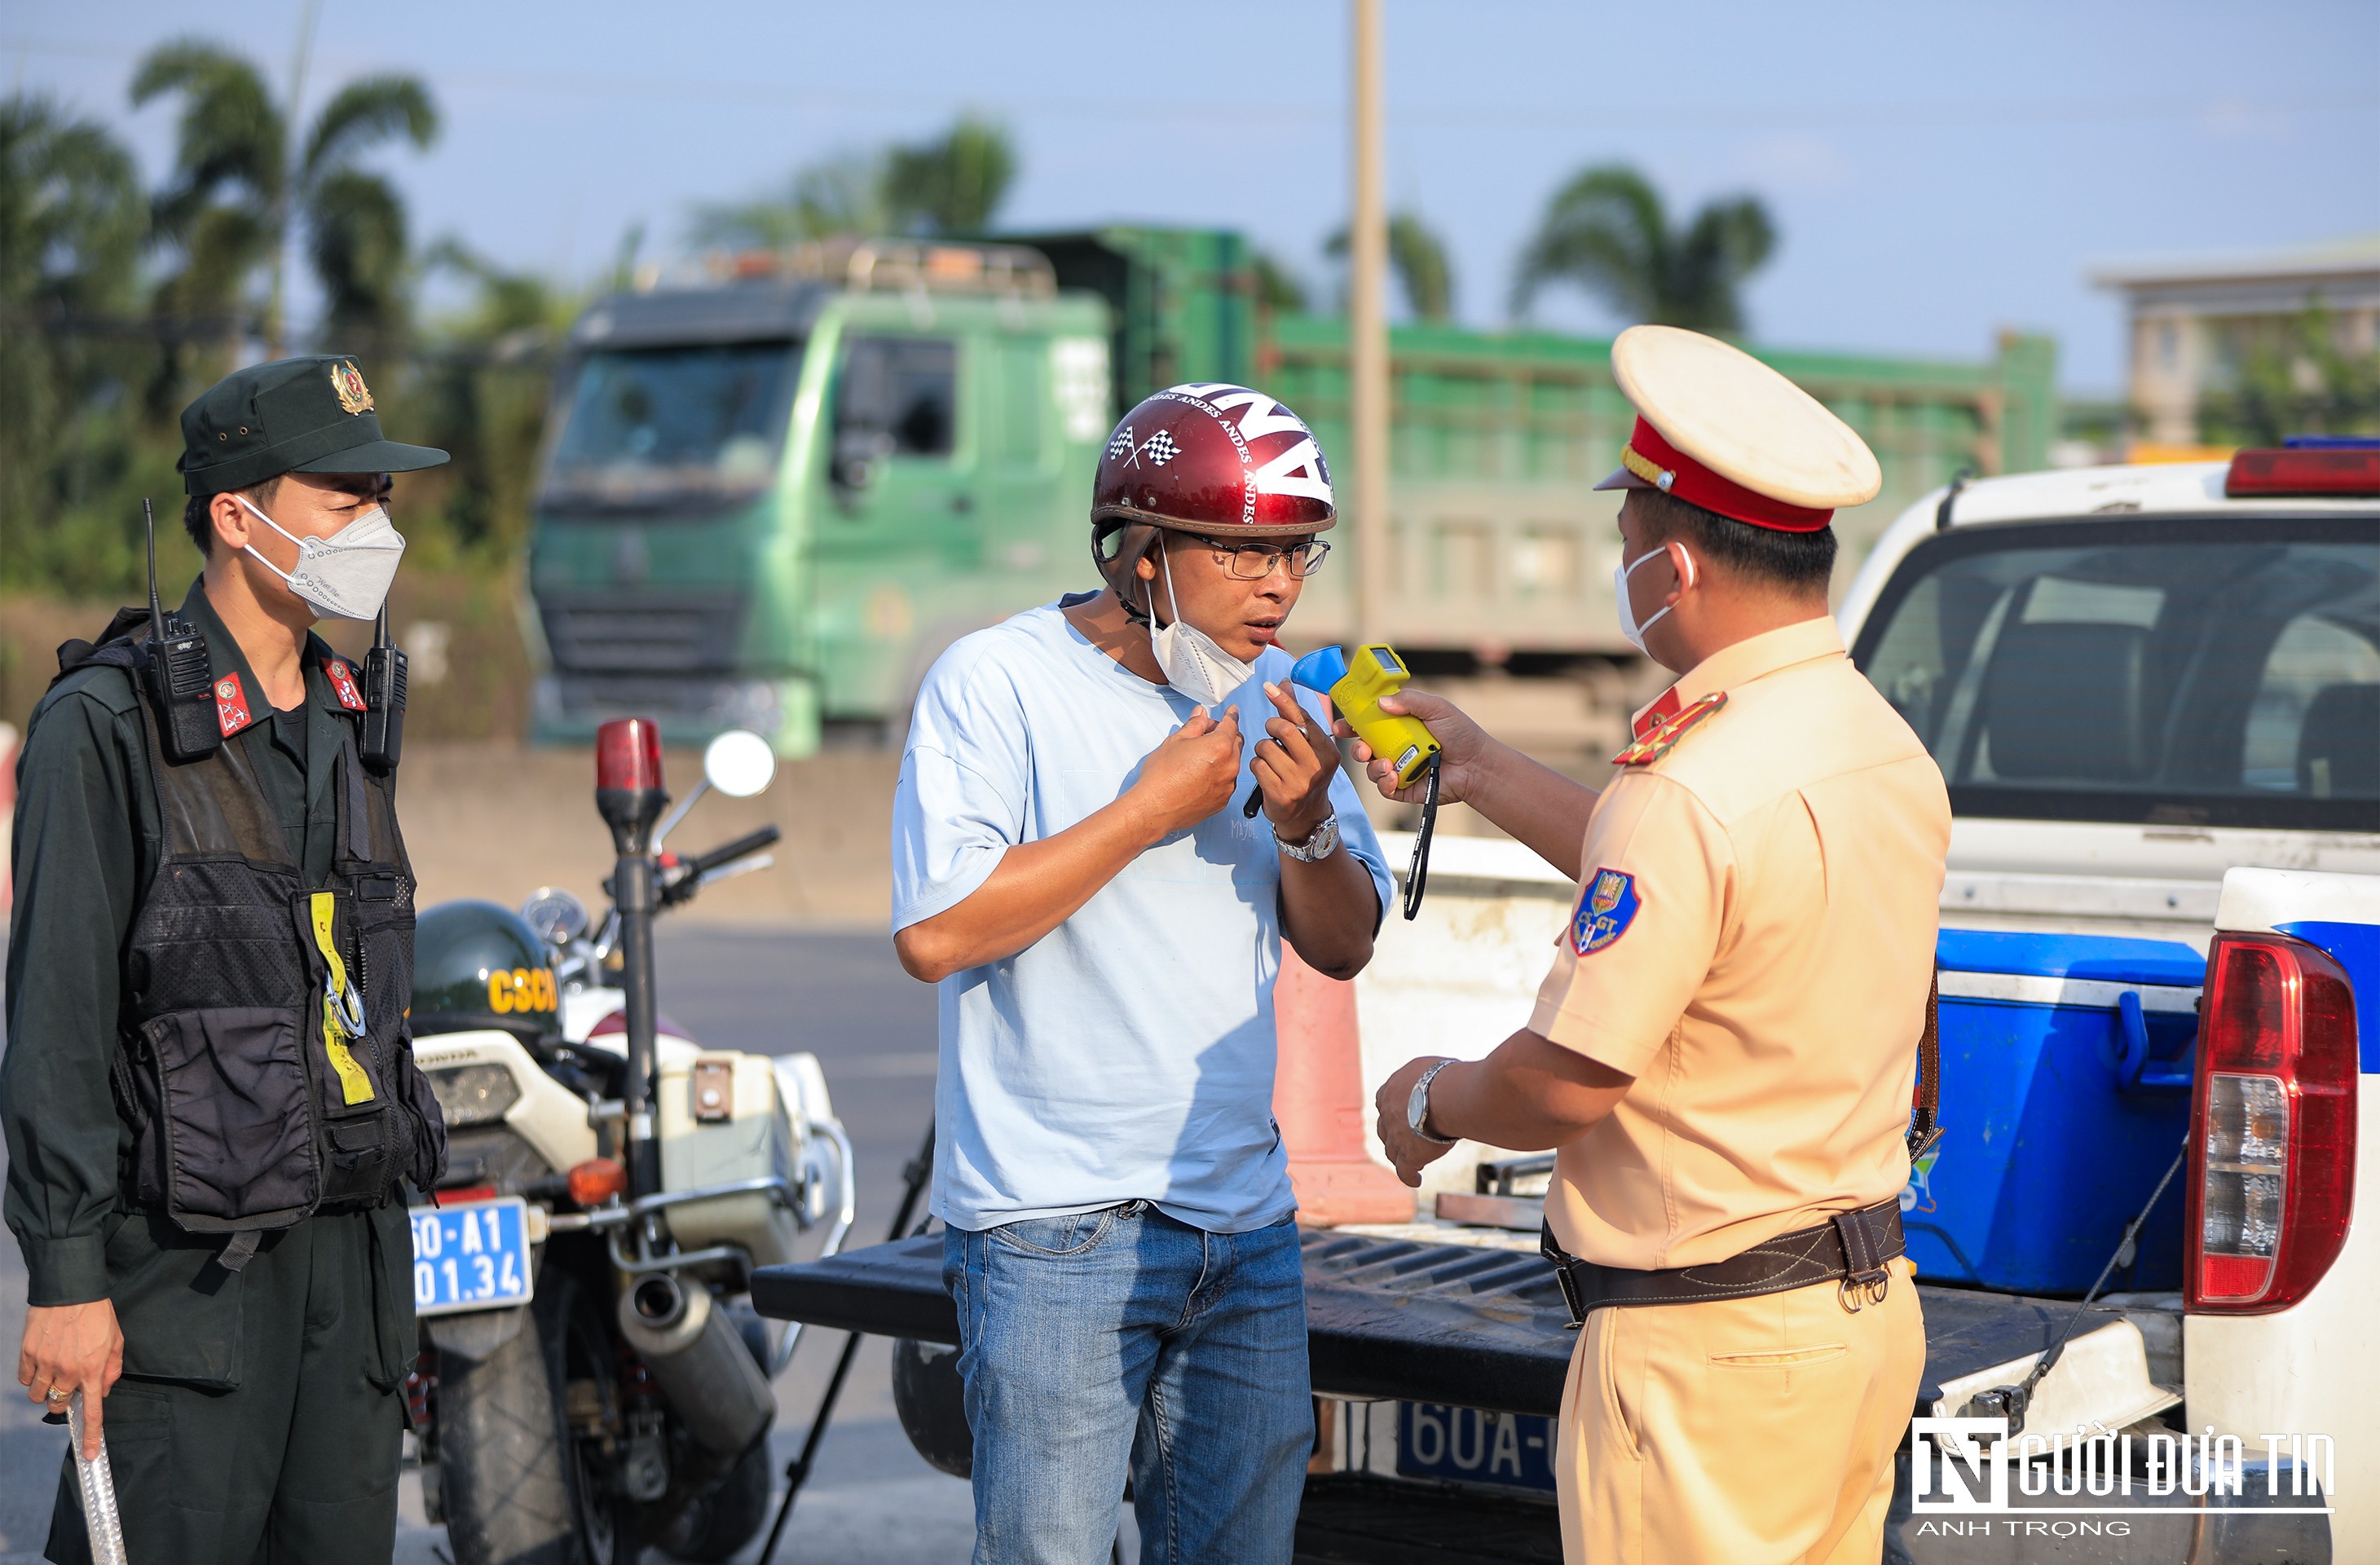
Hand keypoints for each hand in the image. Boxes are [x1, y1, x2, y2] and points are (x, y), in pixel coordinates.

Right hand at [19, 1299, 123, 1459]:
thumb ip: (111, 1369)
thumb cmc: (97, 1314)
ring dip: (46, 1390)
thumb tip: (102, 1392)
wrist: (71, 1290)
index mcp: (93, 1370)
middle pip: (59, 1406)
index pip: (93, 1411)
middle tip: (68, 1385)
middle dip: (63, 1401)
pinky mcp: (28, 1355)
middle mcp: (68, 1371)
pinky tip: (41, 1362)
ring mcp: (46, 1364)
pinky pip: (25, 1379)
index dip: (92, 1435)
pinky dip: (31, 1376)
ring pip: (38, 1396)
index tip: (90, 1454)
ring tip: (54, 1371)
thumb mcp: (116, 1340)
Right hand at [1130, 706, 1243, 840]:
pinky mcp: (1223, 801)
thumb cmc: (1161, 776)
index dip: (1231, 715)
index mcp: (1220, 746)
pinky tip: (1201, 776)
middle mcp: (1230, 766)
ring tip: (1200, 758)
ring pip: (1233, 763)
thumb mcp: (1175, 741)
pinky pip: (1227, 782)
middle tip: (1206, 735)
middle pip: (1236, 743)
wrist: (1154, 808)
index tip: (1232, 712)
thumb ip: (1193, 725)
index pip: (1231, 724)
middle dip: (1225, 735)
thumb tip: (1200, 715)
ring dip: (1223, 756)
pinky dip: (1219, 775)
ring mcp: (1228, 785)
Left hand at [1253, 682, 1338, 842]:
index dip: (1284, 700)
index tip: (1269, 686)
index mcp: (1328, 751)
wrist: (1305, 817)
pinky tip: (1265, 773)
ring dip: (1262, 749)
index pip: (1303, 719)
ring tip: (1271, 759)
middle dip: (1271, 726)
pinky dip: (1256, 765)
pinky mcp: (1280, 794)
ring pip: (1265, 747)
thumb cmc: (1305, 775)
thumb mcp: (1310, 748)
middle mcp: (1316, 766)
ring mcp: (1299, 781)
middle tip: (1272, 734)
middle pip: (1283, 729)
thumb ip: (1297, 717)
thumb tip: (1284, 684)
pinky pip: (1256, 765)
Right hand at [1335, 689, 1497, 807]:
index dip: (1353, 724)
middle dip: (1357, 748)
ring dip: (1373, 767)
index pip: (1369, 724)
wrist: (1477, 765)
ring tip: (1387, 765)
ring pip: (1371, 769)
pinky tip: (1394, 777)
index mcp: (1400, 727)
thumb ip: (1410, 701)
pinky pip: (1384, 788)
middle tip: (1362, 748)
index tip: (1342, 725)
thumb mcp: (1436, 708)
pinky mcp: (1404, 789)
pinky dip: (1385, 783)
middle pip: (1364, 748)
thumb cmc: (1461, 734)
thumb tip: (1382, 703)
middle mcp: (1396, 748)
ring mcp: (1399, 769)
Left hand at [1374, 1057, 1460, 1187]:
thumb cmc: (1444, 1077)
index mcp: (1389, 1091)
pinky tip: (1416, 1181)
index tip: (1404, 1115)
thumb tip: (1439, 1078)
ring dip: (1400, 1156)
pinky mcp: (1409, 1156)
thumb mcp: (1429, 1067)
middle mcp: (1387, 1115)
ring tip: (1414, 1161)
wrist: (1446, 1095)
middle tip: (1408, 1138)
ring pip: (1392, 1151)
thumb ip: (1427, 1077)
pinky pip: (1405, 1171)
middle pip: (1386, 1129)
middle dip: (1395, 1134)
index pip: (1386, 1102)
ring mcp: (1396, 1137)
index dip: (1395, 1110)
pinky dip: (1410, 1177)